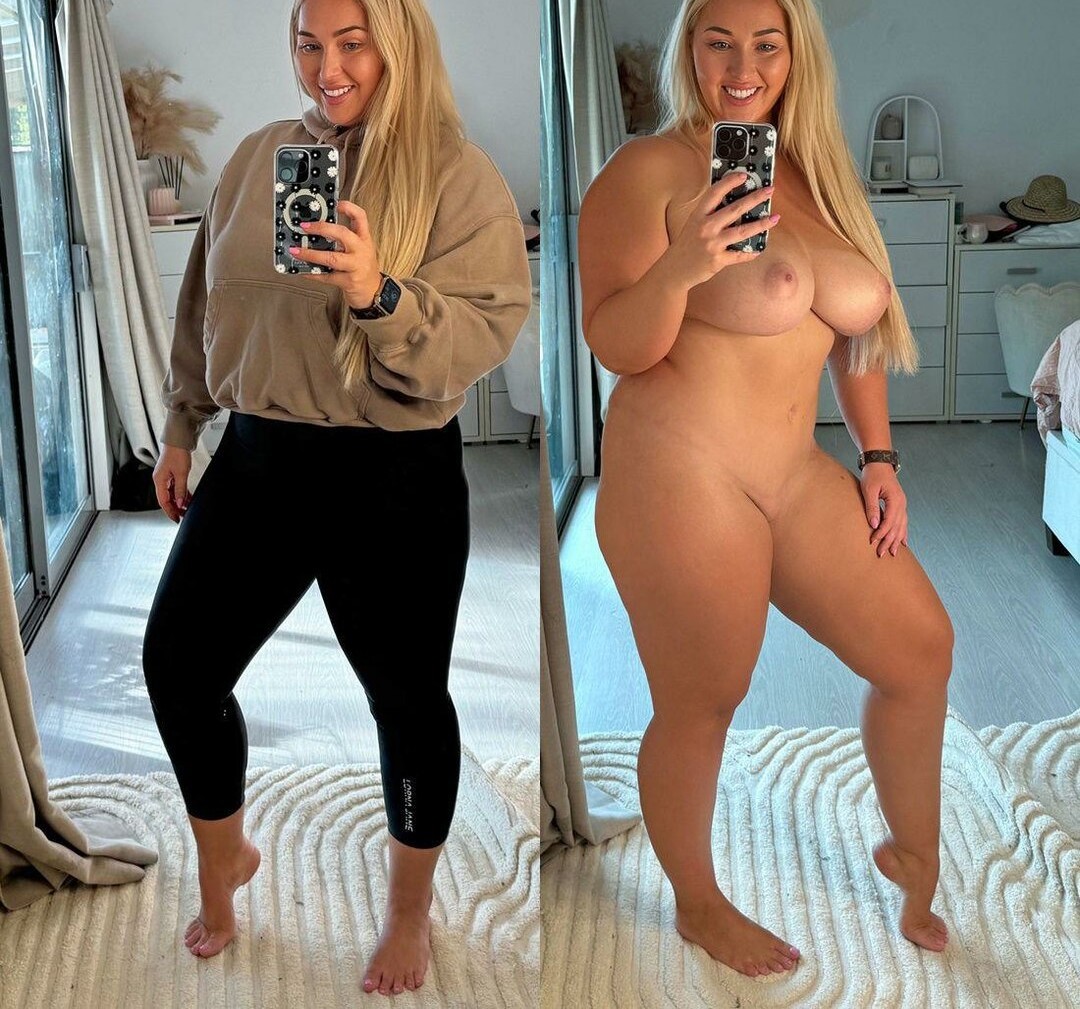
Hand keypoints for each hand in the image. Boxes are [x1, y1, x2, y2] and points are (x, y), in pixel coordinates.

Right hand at [153, 445, 192, 522]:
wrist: (179, 440)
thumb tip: (180, 503)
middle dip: (175, 508)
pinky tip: (188, 498)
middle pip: (166, 499)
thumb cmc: (177, 453)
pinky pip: (175, 488)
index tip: (177, 518)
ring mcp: (165, 477)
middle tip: (183, 516)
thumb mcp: (181, 473)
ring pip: (171, 494)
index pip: (163, 501)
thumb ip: (181, 489)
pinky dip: (181, 494)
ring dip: (179, 501)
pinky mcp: (171, 474)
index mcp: (159, 480)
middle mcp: (160, 479)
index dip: (170, 511)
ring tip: (187, 508)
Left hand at [286, 199, 382, 309]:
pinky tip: (303, 271)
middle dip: (321, 228)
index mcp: (364, 239)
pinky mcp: (349, 281)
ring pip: (332, 258)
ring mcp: (355, 267)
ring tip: (297, 251)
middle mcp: (361, 250)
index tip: (335, 204)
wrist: (374, 291)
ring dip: (311, 254)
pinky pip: (327, 277)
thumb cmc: (363, 268)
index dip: (348, 208)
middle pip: (342, 234)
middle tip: (305, 227)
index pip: (360, 217)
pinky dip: (313, 273)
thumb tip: (318, 227)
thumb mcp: (360, 248)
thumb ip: (345, 237)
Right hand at [664, 172, 779, 288]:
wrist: (674, 270)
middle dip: (755, 198)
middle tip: (769, 191)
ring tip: (774, 218)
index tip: (744, 175)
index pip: (715, 193)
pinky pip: (739, 255)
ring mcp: (712, 245)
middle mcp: (705, 228)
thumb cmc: (686, 246)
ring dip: (761, 224)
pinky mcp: (717, 260)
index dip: (730, 182)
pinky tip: (759, 248)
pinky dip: (751, 252)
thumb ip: (710, 214)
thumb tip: (733, 202)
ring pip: (742, 232)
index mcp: (698, 216)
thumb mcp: (693, 224)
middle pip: (735, 210)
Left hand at [861, 461, 907, 556]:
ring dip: (896, 540)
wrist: (879, 462)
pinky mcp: (899, 504)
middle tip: (881, 554)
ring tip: (893, 553)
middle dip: (889, 541)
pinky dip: (902, 532)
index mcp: (895, 500)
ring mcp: (902, 504)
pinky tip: (903, 542)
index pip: (889, 521)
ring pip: (901, 526)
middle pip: (897, 526)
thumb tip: (874, 525)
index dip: (881, 533)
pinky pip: (903, 522)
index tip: (873, 541)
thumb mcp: (869, 489)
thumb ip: (871, 507)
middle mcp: (902, 504)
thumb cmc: (872, 474)